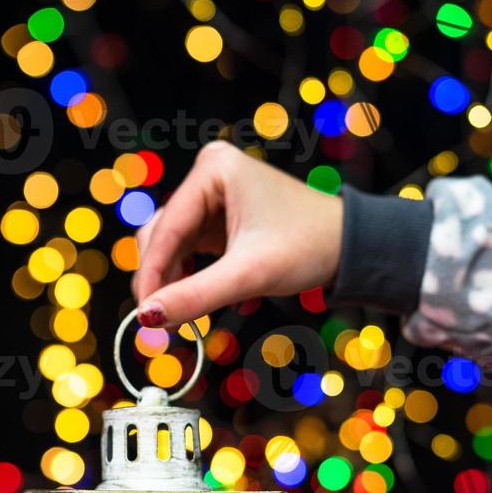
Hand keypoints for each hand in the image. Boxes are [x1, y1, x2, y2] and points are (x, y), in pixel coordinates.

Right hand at [132, 141, 343, 326]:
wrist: (347, 246)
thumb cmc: (309, 246)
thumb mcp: (249, 274)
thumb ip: (196, 295)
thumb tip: (147, 317)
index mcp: (213, 170)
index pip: (165, 229)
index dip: (151, 276)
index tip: (143, 316)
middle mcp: (207, 175)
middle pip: (160, 234)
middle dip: (161, 278)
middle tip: (162, 322)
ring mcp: (211, 195)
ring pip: (170, 244)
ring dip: (173, 280)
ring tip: (182, 314)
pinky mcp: (217, 217)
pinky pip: (186, 248)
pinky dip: (187, 276)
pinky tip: (195, 299)